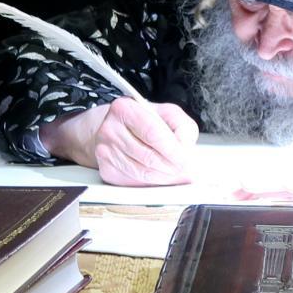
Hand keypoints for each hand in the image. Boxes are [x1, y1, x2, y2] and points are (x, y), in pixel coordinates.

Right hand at [46, 98, 198, 185]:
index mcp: (125, 109)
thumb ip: (182, 126)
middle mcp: (110, 130)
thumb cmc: (143, 120)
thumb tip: (186, 149)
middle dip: (172, 168)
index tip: (186, 160)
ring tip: (178, 176)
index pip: (152, 132)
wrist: (113, 129)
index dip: (172, 150)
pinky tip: (160, 178)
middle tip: (187, 172)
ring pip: (141, 174)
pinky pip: (134, 183)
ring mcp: (105, 152)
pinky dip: (151, 184)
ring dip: (164, 179)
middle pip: (147, 157)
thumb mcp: (165, 113)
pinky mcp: (106, 170)